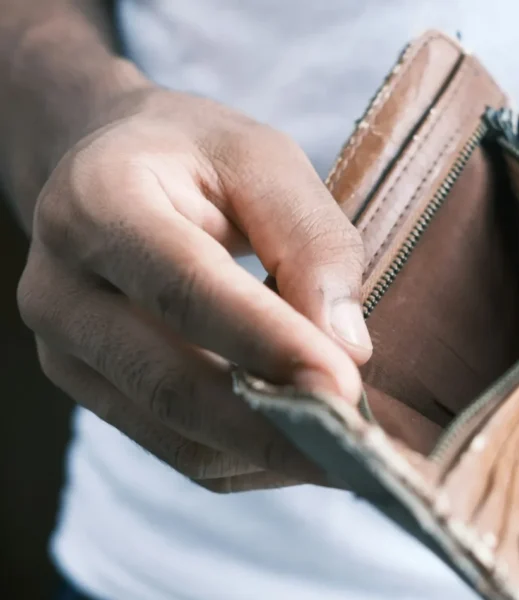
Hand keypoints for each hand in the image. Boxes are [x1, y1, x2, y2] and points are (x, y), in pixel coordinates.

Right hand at [17, 86, 373, 490]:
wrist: (113, 172)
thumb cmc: (196, 158)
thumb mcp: (264, 161)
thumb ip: (310, 242)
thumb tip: (348, 348)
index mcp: (99, 203)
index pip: (186, 288)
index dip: (268, 343)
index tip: (345, 387)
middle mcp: (62, 288)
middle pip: (171, 383)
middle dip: (273, 426)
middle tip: (358, 448)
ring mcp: (66, 350)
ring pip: (174, 434)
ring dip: (267, 453)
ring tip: (343, 451)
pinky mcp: (92, 389)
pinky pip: (176, 449)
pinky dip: (246, 458)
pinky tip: (298, 442)